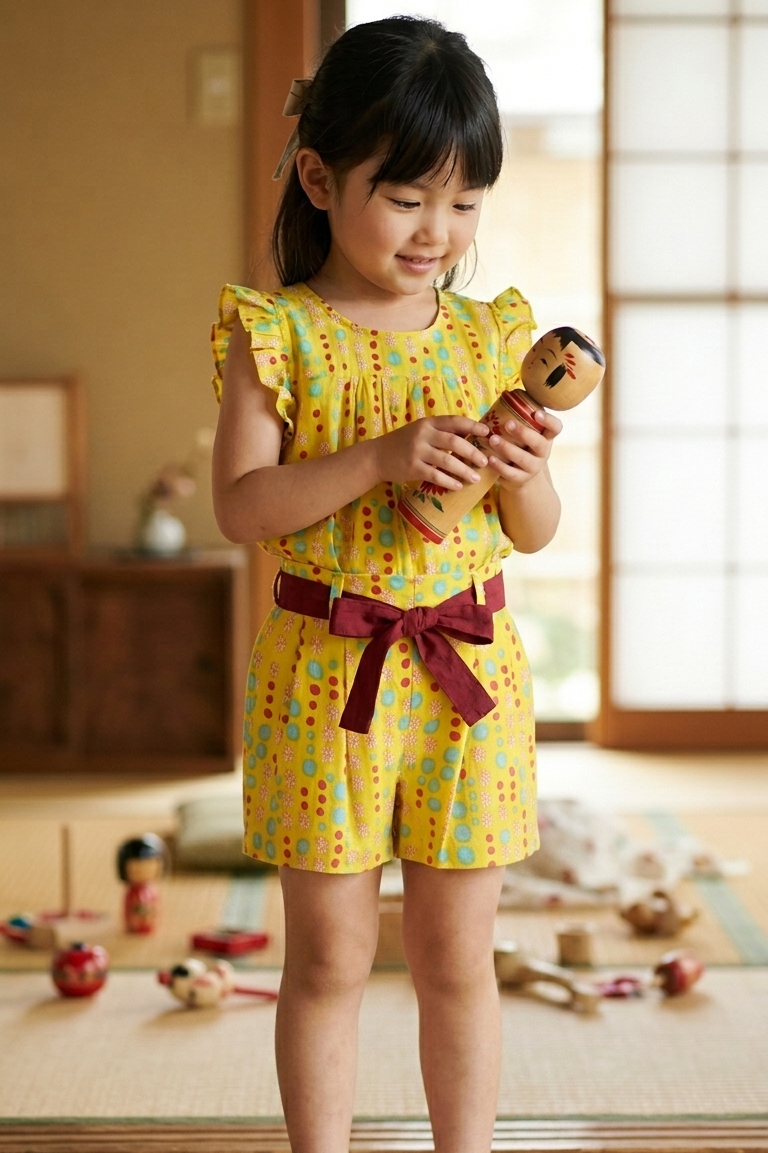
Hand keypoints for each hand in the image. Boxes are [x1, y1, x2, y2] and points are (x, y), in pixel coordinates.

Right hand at [374, 416, 489, 490]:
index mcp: (428, 423)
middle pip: (454, 441)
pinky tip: (458, 486)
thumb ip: (440, 432)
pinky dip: (449, 482)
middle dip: (472, 452)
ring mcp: (417, 451)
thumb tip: (469, 436)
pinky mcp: (412, 468)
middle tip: (485, 461)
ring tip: (476, 478)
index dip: (473, 426)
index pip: (454, 421)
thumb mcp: (420, 431)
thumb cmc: (403, 443)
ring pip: (447, 460)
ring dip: (464, 470)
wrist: (377, 456)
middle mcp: (423, 435)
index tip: (487, 433)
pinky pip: (435, 476)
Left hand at [486, 410, 561, 491]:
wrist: (520, 477)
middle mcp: (543, 452)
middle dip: (523, 433)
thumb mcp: (525, 434)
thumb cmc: (520, 447)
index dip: (549, 421)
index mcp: (546, 438)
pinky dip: (499, 466)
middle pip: (539, 443)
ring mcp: (533, 468)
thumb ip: (520, 419)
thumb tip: (507, 394)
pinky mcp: (521, 479)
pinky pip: (510, 473)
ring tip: (492, 439)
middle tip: (508, 424)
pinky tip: (489, 458)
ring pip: (523, 459)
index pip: (556, 428)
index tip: (536, 413)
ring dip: (507, 448)